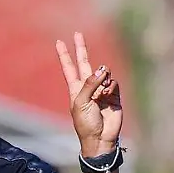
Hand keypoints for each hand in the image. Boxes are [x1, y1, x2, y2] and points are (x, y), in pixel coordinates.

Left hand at [56, 32, 122, 155]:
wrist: (100, 138)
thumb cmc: (85, 123)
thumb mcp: (81, 102)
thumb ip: (90, 83)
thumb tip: (103, 68)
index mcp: (76, 89)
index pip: (69, 68)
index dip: (64, 55)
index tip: (59, 42)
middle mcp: (88, 87)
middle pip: (84, 63)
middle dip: (81, 49)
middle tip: (77, 34)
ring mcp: (101, 90)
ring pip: (103, 73)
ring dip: (102, 78)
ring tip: (101, 93)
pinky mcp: (114, 95)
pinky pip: (113, 83)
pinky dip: (111, 87)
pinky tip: (108, 96)